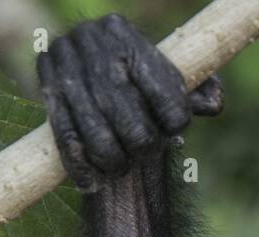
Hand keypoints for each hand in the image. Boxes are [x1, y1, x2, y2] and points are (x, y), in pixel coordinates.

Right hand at [37, 14, 224, 191]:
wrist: (84, 70)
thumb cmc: (139, 81)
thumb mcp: (169, 79)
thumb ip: (199, 93)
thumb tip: (213, 104)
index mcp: (123, 34)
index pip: (163, 91)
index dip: (175, 119)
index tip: (174, 128)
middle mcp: (89, 42)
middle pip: (129, 117)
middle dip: (143, 144)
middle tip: (146, 151)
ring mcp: (64, 67)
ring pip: (97, 135)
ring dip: (114, 161)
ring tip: (122, 165)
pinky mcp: (45, 90)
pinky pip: (66, 140)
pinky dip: (82, 168)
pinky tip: (94, 180)